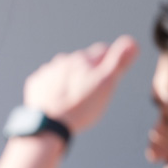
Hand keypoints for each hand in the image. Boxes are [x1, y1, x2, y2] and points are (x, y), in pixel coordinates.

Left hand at [24, 35, 138, 133]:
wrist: (49, 125)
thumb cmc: (80, 106)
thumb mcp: (107, 84)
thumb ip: (119, 62)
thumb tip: (132, 42)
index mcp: (83, 58)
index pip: (103, 52)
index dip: (110, 63)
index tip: (110, 76)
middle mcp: (64, 59)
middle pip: (82, 62)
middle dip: (88, 72)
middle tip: (91, 92)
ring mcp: (47, 71)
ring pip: (64, 71)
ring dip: (69, 79)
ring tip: (74, 99)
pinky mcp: (35, 83)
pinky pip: (47, 81)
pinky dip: (53, 88)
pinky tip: (58, 101)